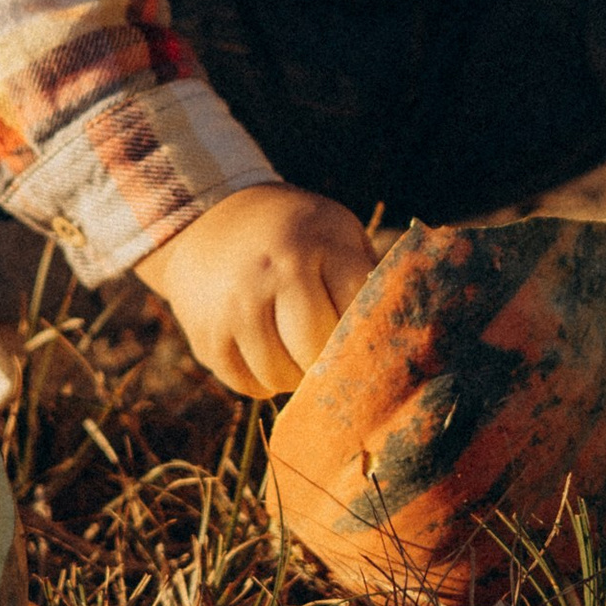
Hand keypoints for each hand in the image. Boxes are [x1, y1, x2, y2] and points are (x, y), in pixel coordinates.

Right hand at [137, 184, 375, 399]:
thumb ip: (367, 275)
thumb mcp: (335, 231)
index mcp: (316, 244)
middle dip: (329, 361)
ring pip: (281, 376)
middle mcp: (273, 274)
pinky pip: (248, 386)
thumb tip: (399, 332)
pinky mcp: (206, 335)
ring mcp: (235, 307)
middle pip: (316, 351)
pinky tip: (268, 355)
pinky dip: (264, 382)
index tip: (369, 339)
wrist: (207, 219)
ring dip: (296, 376)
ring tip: (298, 352)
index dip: (367, 334)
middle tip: (331, 352)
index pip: (357, 313)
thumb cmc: (293, 233)